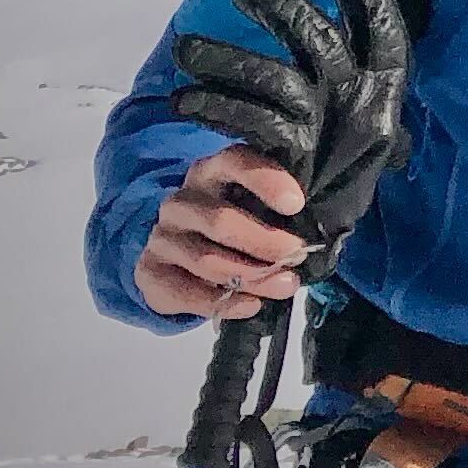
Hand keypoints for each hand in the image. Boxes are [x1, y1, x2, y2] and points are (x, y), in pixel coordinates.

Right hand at [134, 148, 307, 320]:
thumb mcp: (254, 207)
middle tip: (297, 254)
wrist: (179, 256)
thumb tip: (317, 234)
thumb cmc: (236, 222)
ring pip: (207, 259)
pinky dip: (221, 303)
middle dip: (264, 241)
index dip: (266, 180)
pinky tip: (251, 305)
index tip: (296, 203)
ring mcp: (162, 236)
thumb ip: (279, 213)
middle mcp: (181, 201)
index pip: (235, 162)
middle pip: (220, 220)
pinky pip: (184, 292)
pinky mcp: (149, 272)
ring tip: (286, 284)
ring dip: (252, 276)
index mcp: (212, 171)